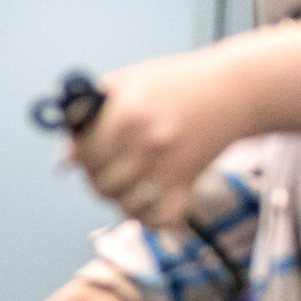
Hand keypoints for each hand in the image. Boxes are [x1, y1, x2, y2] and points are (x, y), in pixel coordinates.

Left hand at [70, 50, 249, 228]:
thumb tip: (66, 159)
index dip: (80, 159)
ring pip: (126, 206)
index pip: (84, 156)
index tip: (84, 156)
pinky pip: (161, 218)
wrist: (234, 89)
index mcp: (128, 115)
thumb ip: (90, 115)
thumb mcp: (127, 83)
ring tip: (124, 187)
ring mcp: (170, 166)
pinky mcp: (189, 182)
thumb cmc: (175, 83)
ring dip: (120, 201)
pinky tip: (146, 204)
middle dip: (97, 182)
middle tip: (104, 172)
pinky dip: (150, 218)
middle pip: (102, 185)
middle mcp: (147, 143)